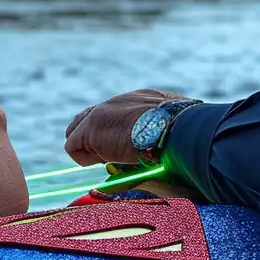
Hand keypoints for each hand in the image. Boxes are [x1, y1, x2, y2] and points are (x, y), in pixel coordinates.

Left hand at [66, 88, 186, 165]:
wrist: (180, 128)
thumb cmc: (186, 133)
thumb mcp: (175, 128)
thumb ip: (163, 133)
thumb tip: (166, 152)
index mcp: (141, 100)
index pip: (113, 114)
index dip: (112, 133)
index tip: (125, 148)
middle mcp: (118, 102)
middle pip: (86, 118)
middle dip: (94, 139)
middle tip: (115, 156)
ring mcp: (101, 112)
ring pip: (77, 134)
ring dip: (92, 150)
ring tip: (116, 157)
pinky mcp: (90, 128)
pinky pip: (74, 148)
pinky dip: (87, 159)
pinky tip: (111, 158)